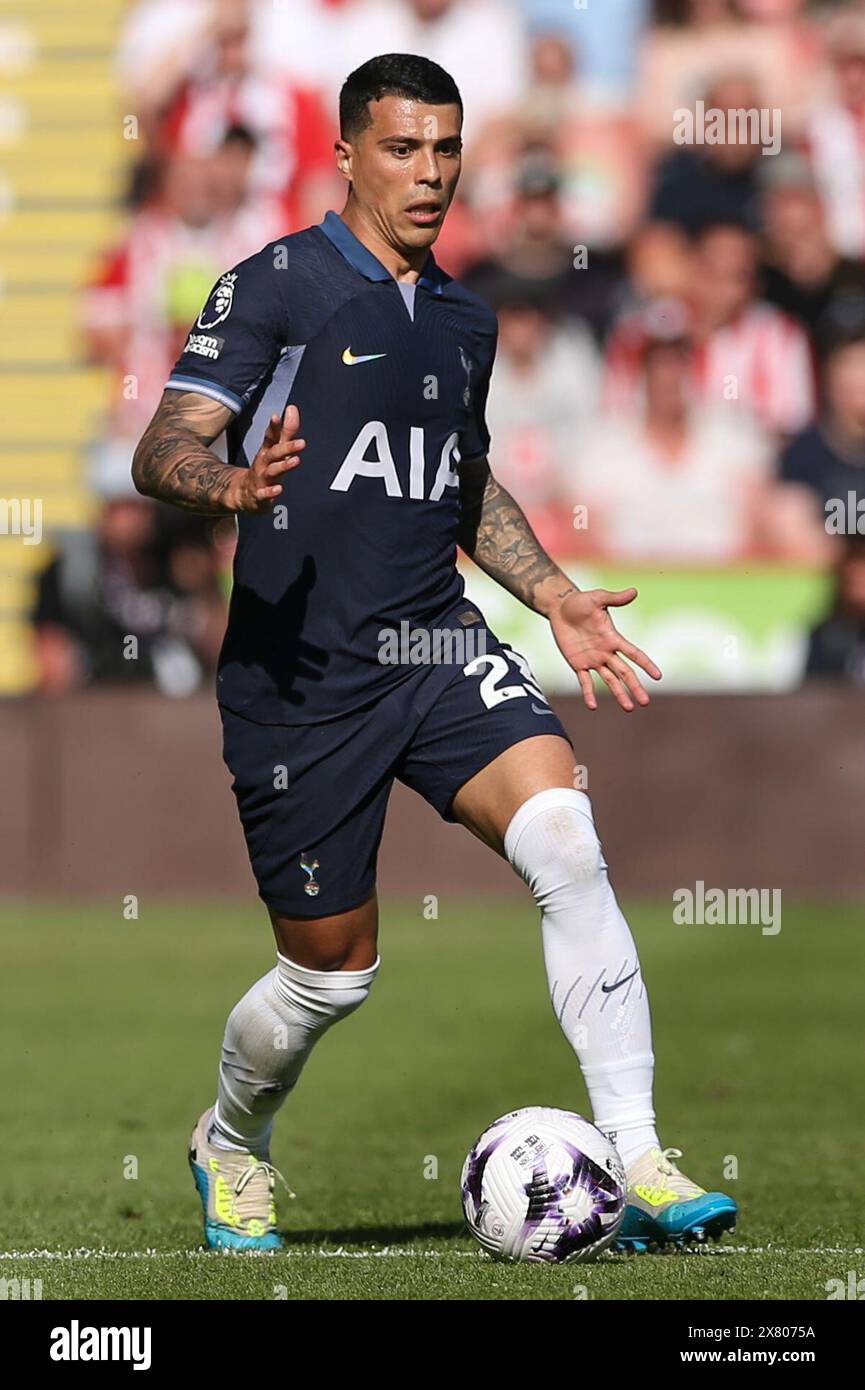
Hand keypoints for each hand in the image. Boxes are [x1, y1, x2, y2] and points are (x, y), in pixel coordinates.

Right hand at [228, 405, 304, 512]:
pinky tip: (278, 489)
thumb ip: (286, 431)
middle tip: (301, 442)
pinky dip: (270, 492)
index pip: (271, 437)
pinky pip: (264, 494)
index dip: (274, 426)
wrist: (243, 493)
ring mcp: (261, 479)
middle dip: (287, 447)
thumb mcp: (274, 449)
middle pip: (274, 453)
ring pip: (271, 472)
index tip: (277, 416)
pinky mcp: (260, 496)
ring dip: (283, 466)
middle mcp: (264, 464)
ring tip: (295, 461)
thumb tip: (292, 409)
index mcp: (268, 451)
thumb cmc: (263, 469)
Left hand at [549, 587, 661, 712]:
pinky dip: (588, 693)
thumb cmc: (580, 602)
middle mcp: (606, 652)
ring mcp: (593, 659)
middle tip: (645, 702)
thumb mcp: (598, 598)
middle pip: (625, 672)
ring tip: (628, 708)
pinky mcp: (578, 664)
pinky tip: (592, 706)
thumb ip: (615, 598)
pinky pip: (585, 681)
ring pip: (609, 680)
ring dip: (619, 694)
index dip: (646, 664)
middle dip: (635, 687)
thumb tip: (634, 591)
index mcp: (613, 638)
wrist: (560, 608)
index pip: (634, 653)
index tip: (658, 676)